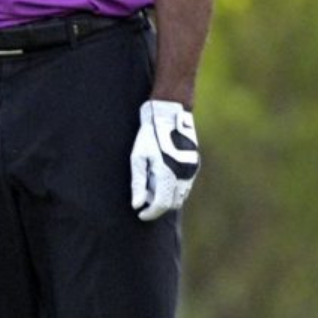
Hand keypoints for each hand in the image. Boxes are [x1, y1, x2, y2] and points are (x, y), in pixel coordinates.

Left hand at [130, 100, 200, 220]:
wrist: (169, 117)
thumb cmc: (149, 137)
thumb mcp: (138, 158)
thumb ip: (138, 183)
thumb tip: (137, 204)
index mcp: (168, 174)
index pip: (162, 204)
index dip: (150, 213)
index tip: (140, 214)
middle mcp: (184, 175)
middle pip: (173, 203)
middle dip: (158, 205)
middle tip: (143, 197)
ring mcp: (192, 171)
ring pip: (181, 196)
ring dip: (167, 197)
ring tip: (151, 183)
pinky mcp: (195, 166)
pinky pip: (185, 186)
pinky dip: (174, 189)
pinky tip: (161, 177)